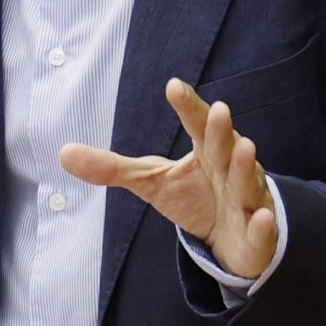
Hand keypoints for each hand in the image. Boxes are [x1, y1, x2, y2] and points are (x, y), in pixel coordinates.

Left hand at [59, 79, 277, 280]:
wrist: (232, 239)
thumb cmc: (195, 198)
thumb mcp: (151, 181)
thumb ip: (112, 168)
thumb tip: (62, 153)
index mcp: (205, 153)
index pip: (197, 125)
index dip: (188, 106)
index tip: (172, 86)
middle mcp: (230, 170)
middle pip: (226, 147)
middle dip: (223, 130)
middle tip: (220, 109)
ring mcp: (248, 200)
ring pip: (248, 182)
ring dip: (248, 167)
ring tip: (247, 147)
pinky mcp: (257, 234)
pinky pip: (261, 229)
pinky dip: (263, 225)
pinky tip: (260, 218)